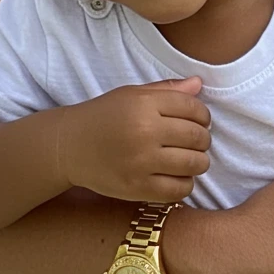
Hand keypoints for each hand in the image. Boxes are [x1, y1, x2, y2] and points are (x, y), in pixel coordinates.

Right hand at [56, 77, 210, 202]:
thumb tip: (199, 84)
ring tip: (192, 158)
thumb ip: (167, 89)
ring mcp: (141, 162)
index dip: (203, 114)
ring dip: (200, 161)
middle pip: (196, 136)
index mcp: (144, 104)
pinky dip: (186, 184)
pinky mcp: (136, 188)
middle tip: (198, 141)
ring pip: (193, 164)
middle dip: (204, 139)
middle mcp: (144, 131)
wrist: (70, 146)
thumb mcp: (133, 94)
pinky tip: (179, 176)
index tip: (201, 120)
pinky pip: (178, 190)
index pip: (192, 107)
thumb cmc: (105, 115)